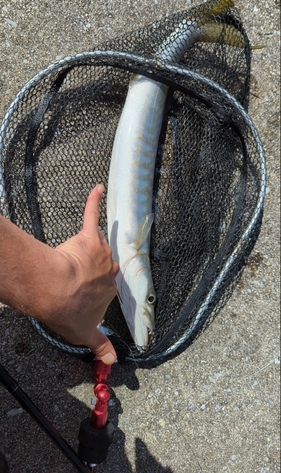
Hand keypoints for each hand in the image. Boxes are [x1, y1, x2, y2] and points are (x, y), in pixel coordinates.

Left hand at [43, 185, 118, 363]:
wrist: (56, 291)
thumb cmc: (68, 311)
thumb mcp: (83, 334)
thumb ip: (99, 346)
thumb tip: (111, 362)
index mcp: (110, 291)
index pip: (107, 286)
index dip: (96, 289)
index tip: (87, 291)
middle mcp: (110, 270)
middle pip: (104, 265)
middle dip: (93, 270)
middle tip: (79, 276)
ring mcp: (101, 252)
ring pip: (97, 246)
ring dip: (86, 250)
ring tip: (73, 256)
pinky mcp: (89, 237)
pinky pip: (92, 215)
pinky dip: (94, 201)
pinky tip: (97, 189)